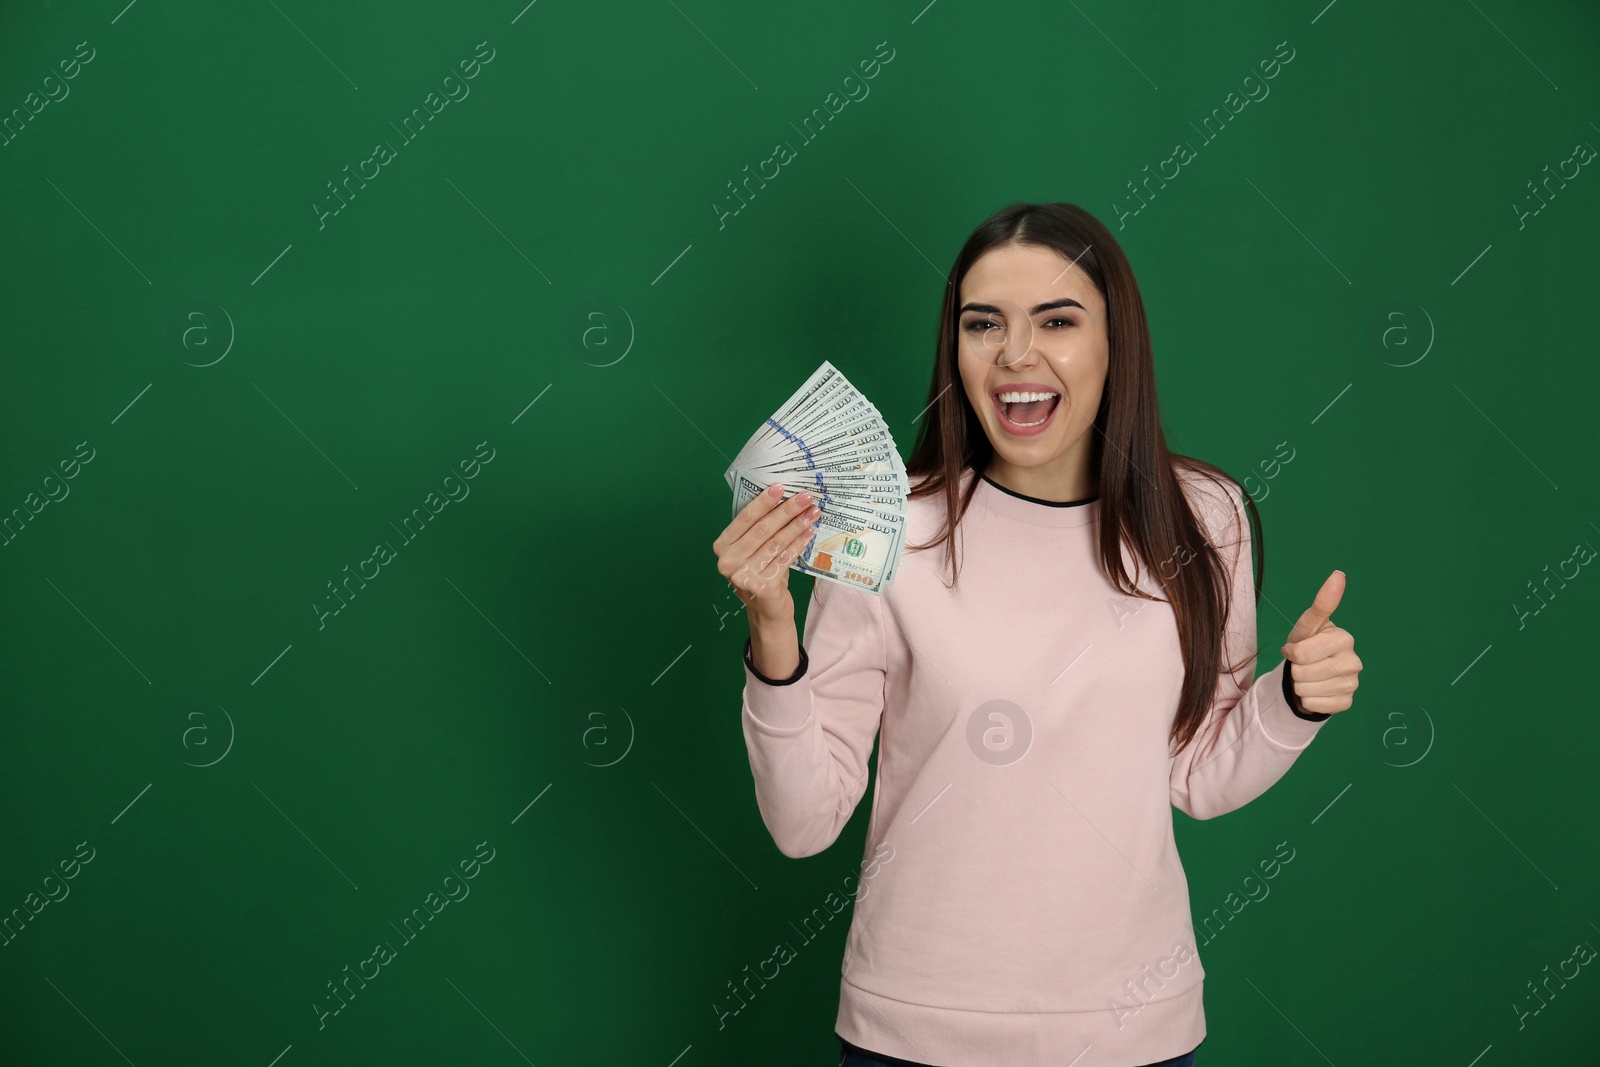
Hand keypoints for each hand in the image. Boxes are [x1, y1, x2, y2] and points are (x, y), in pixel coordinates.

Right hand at [712, 482, 821, 616]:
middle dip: (786, 511)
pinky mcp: (761, 587)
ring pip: (775, 543)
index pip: (744, 519)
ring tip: (812, 513)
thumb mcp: (753, 548)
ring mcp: (743, 576)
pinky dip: (798, 544)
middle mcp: (728, 561)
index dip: (763, 502)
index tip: (781, 487)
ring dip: (796, 525)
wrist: (765, 608)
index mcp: (722, 546)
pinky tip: (809, 533)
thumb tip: (783, 498)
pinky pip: (784, 559)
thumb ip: (759, 528)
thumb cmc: (761, 571)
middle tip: (806, 498)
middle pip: (762, 529)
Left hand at [1280, 570, 1361, 715]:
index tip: (1295, 649)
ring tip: (1308, 677)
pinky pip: (1314, 705)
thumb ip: (1322, 603)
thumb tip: (1339, 574)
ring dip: (1300, 685)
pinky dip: (1307, 700)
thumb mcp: (1308, 625)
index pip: (1303, 653)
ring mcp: (1353, 684)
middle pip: (1302, 673)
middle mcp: (1355, 661)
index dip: (1292, 652)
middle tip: (1303, 665)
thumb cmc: (1308, 644)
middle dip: (1296, 669)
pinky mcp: (1347, 703)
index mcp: (1344, 639)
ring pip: (1306, 690)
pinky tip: (1316, 691)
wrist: (1310, 673)